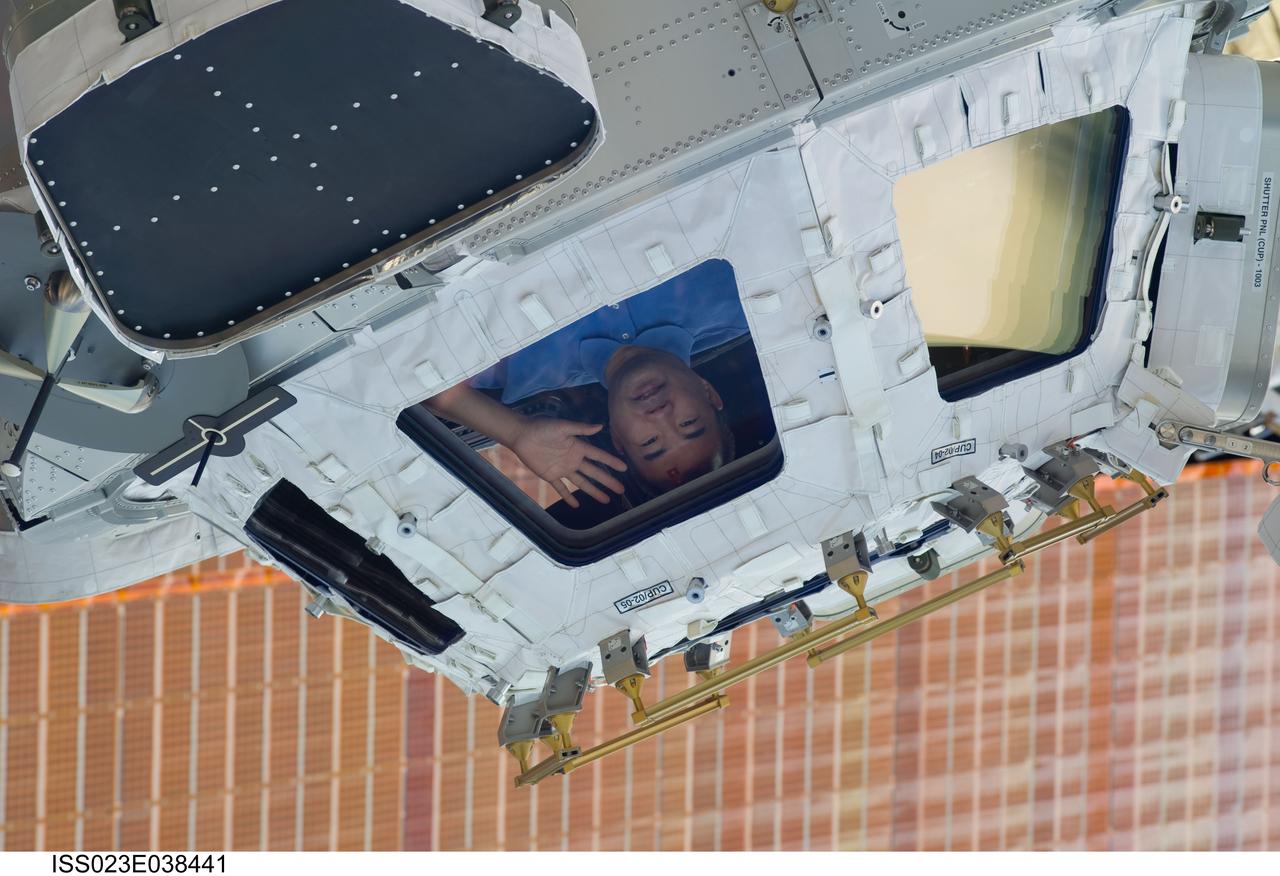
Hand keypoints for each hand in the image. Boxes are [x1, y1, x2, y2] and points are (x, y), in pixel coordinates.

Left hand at [510, 418, 627, 507]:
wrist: (522, 435)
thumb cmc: (542, 427)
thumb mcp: (563, 426)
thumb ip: (581, 428)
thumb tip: (600, 426)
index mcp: (578, 446)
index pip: (598, 456)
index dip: (611, 462)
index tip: (624, 468)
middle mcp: (573, 459)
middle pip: (594, 472)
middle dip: (608, 481)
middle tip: (621, 490)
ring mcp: (563, 468)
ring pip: (582, 482)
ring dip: (593, 491)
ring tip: (606, 500)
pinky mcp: (550, 475)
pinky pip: (561, 488)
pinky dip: (568, 496)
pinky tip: (576, 505)